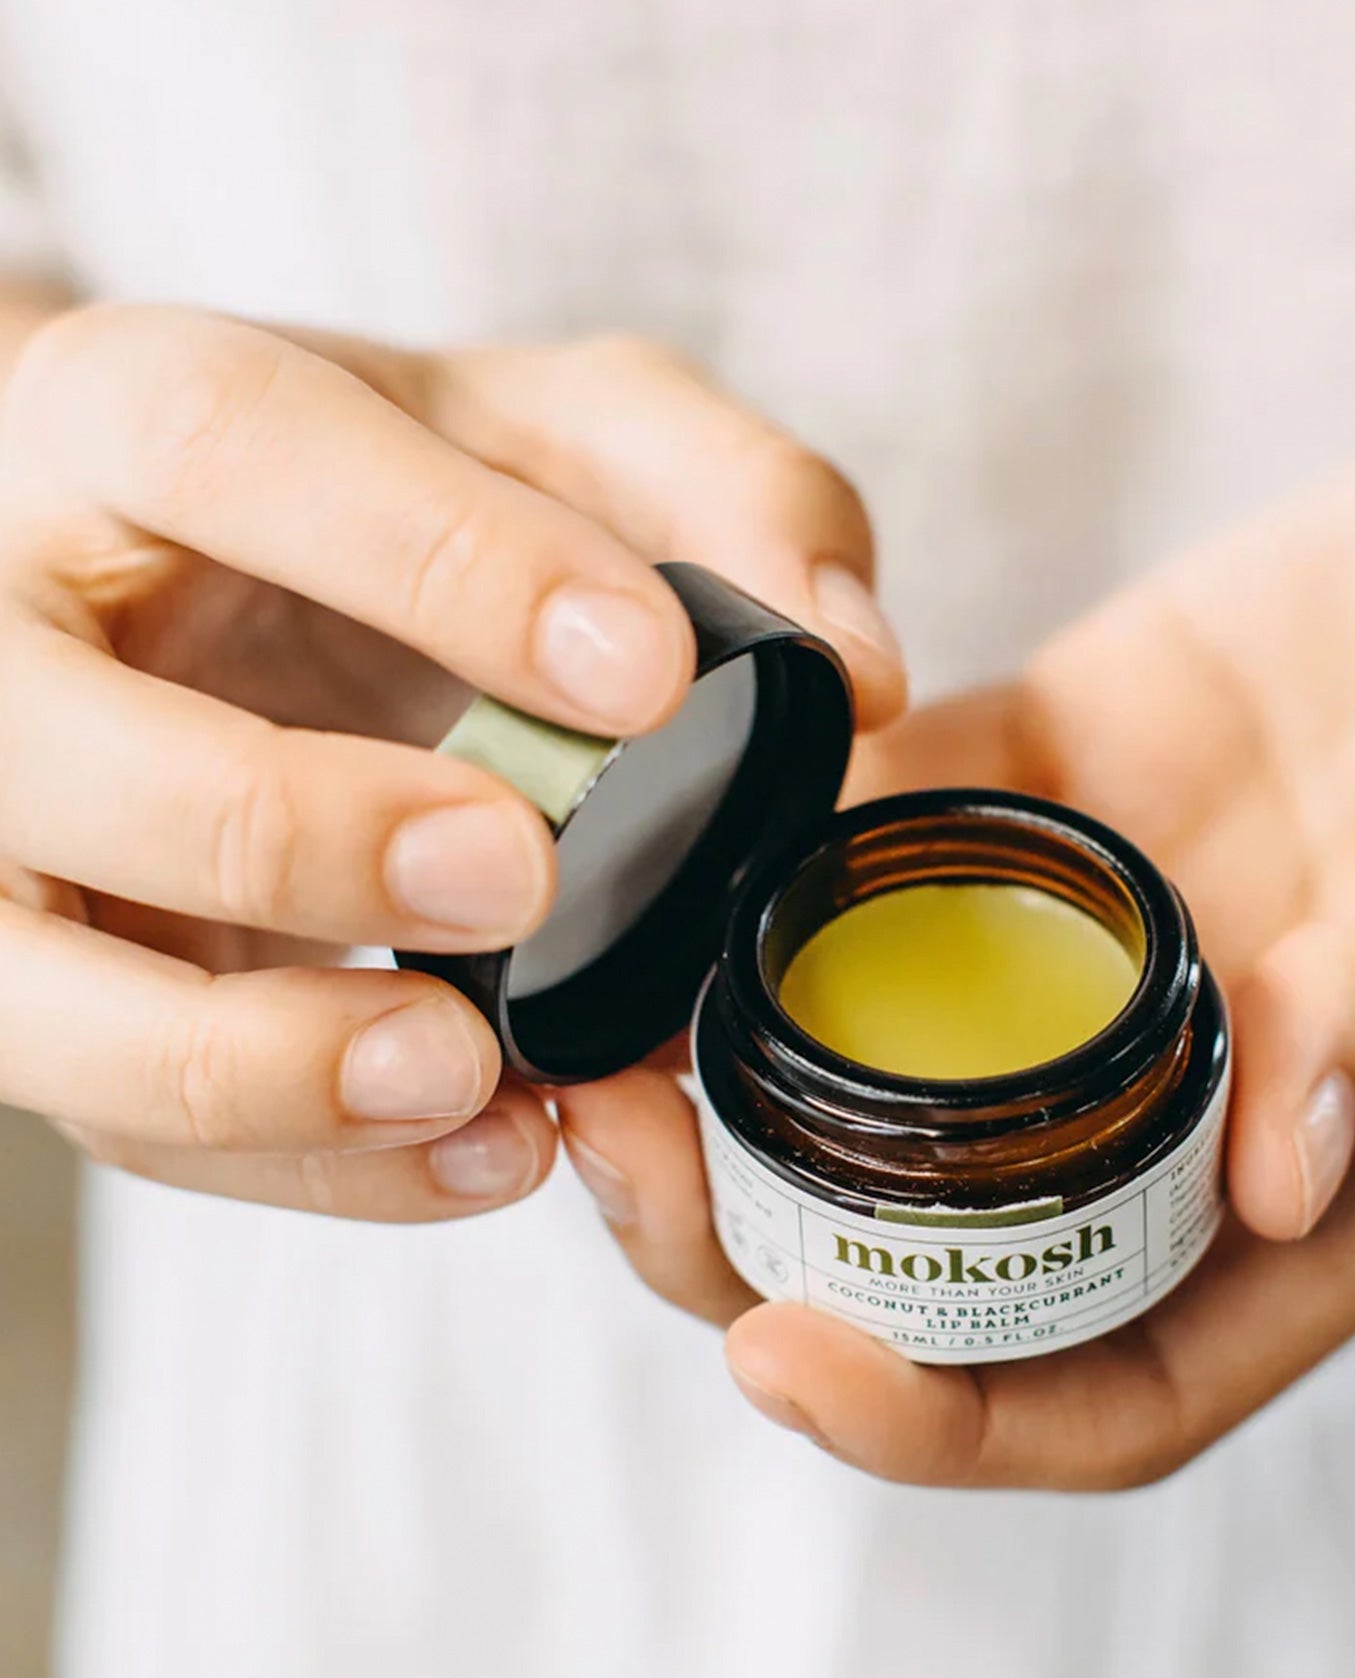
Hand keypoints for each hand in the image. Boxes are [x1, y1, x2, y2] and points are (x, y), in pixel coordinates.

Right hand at [0, 304, 902, 1217]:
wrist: (222, 594)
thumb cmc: (399, 503)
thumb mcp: (570, 435)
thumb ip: (732, 497)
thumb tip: (856, 666)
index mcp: (132, 422)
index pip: (228, 448)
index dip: (434, 563)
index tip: (645, 673)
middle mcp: (6, 632)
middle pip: (56, 746)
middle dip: (293, 831)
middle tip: (518, 875)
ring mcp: (6, 837)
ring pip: (35, 988)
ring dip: (255, 1062)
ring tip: (469, 1075)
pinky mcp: (51, 996)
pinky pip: (133, 1123)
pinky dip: (311, 1165)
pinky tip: (486, 1148)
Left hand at [566, 360, 1354, 1485]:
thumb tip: (1272, 1151)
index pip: (1112, 1379)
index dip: (938, 1414)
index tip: (781, 1363)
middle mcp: (1214, 1083)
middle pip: (935, 1239)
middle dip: (750, 1231)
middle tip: (606, 1135)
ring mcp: (1142, 920)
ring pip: (877, 1039)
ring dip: (719, 1033)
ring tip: (581, 970)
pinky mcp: (1103, 755)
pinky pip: (904, 820)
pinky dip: (788, 819)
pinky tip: (691, 779)